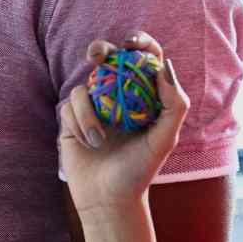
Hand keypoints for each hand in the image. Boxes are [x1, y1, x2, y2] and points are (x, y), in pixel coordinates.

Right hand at [58, 33, 188, 220]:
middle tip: (98, 56)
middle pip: (106, 58)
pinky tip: (88, 143)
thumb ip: (173, 105)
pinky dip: (78, 123)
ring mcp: (91, 106)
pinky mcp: (70, 119)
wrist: (108, 199)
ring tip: (98, 140)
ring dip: (89, 112)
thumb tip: (164, 68)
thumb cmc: (140, 170)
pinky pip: (68, 106)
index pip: (142, 58)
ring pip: (83, 87)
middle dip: (100, 49)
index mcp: (142, 96)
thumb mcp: (164, 139)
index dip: (138, 42)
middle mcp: (116, 96)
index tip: (131, 44)